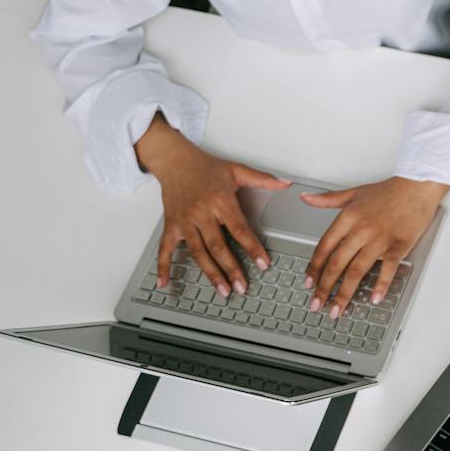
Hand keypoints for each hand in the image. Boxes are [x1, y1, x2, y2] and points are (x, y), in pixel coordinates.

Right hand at [136, 118, 288, 296]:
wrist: (175, 160)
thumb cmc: (205, 166)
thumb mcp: (236, 170)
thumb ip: (262, 179)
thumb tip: (286, 183)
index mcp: (220, 201)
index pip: (240, 229)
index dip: (252, 248)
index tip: (263, 264)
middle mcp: (202, 213)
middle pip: (219, 247)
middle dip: (232, 269)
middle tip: (243, 287)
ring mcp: (185, 221)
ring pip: (198, 253)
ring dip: (210, 273)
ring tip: (223, 290)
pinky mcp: (171, 225)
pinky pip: (165, 249)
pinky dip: (163, 266)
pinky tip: (164, 282)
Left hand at [301, 176, 448, 316]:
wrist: (418, 184)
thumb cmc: (389, 190)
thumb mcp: (354, 193)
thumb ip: (328, 199)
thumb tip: (306, 198)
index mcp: (348, 218)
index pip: (324, 248)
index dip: (314, 268)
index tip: (308, 282)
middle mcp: (361, 230)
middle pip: (337, 264)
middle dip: (324, 288)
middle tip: (316, 304)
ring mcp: (380, 239)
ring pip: (357, 271)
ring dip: (345, 293)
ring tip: (337, 309)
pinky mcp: (399, 245)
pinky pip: (387, 269)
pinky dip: (381, 285)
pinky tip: (374, 298)